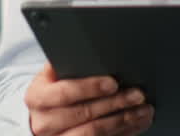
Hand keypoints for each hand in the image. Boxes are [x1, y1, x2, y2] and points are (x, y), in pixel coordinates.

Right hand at [24, 62, 153, 135]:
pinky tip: (137, 123)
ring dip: (123, 121)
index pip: (65, 92)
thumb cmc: (51, 91)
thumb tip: (89, 52)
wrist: (41, 118)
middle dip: (115, 103)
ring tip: (143, 110)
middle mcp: (43, 123)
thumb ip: (66, 64)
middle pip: (83, 114)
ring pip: (93, 133)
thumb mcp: (51, 75)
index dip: (90, 87)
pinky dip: (124, 132)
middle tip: (137, 94)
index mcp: (36, 97)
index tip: (113, 83)